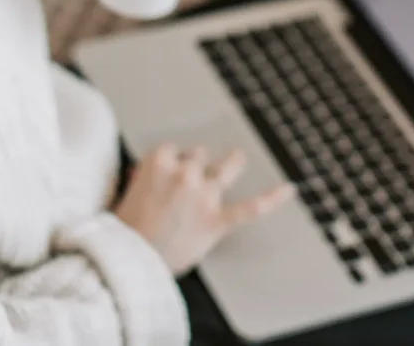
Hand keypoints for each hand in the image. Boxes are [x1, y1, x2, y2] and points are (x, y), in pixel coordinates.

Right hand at [113, 143, 294, 275]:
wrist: (128, 262)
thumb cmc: (123, 231)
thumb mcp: (126, 194)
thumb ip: (142, 178)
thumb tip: (145, 174)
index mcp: (158, 161)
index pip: (176, 150)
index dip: (175, 162)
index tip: (172, 175)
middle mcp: (184, 172)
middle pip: (199, 156)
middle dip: (196, 167)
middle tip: (189, 184)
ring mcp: (203, 195)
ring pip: (226, 167)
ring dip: (232, 163)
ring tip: (237, 160)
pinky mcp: (216, 221)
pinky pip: (250, 207)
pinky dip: (272, 198)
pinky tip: (289, 189)